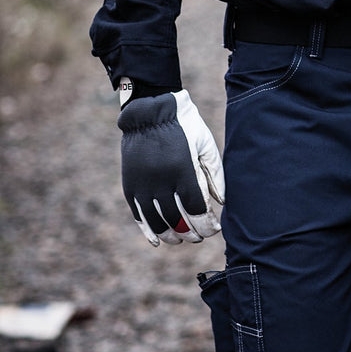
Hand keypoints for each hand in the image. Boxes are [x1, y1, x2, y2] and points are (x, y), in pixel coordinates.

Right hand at [118, 90, 225, 245]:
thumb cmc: (184, 126)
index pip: (196, 208)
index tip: (214, 229)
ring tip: (182, 240)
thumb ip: (215, 174)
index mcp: (183, 170)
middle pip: (177, 219)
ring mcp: (143, 184)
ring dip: (171, 235)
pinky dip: (147, 230)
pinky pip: (138, 214)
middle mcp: (161, 180)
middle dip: (191, 232)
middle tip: (199, 237)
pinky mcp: (130, 185)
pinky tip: (157, 240)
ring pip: (157, 221)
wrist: (149, 111)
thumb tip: (221, 203)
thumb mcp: (205, 144)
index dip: (206, 224)